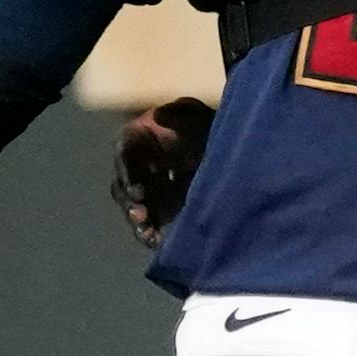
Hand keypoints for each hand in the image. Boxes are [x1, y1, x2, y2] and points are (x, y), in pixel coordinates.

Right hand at [110, 98, 213, 247]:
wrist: (233, 144)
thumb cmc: (205, 123)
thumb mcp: (194, 113)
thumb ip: (177, 113)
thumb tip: (159, 115)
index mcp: (138, 138)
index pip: (124, 155)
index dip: (127, 173)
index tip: (138, 192)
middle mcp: (139, 164)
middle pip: (125, 186)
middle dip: (131, 204)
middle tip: (142, 216)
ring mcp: (151, 186)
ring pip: (137, 206)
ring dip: (141, 221)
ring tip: (149, 235)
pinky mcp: (164, 204)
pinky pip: (154, 220)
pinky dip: (155, 230)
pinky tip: (160, 242)